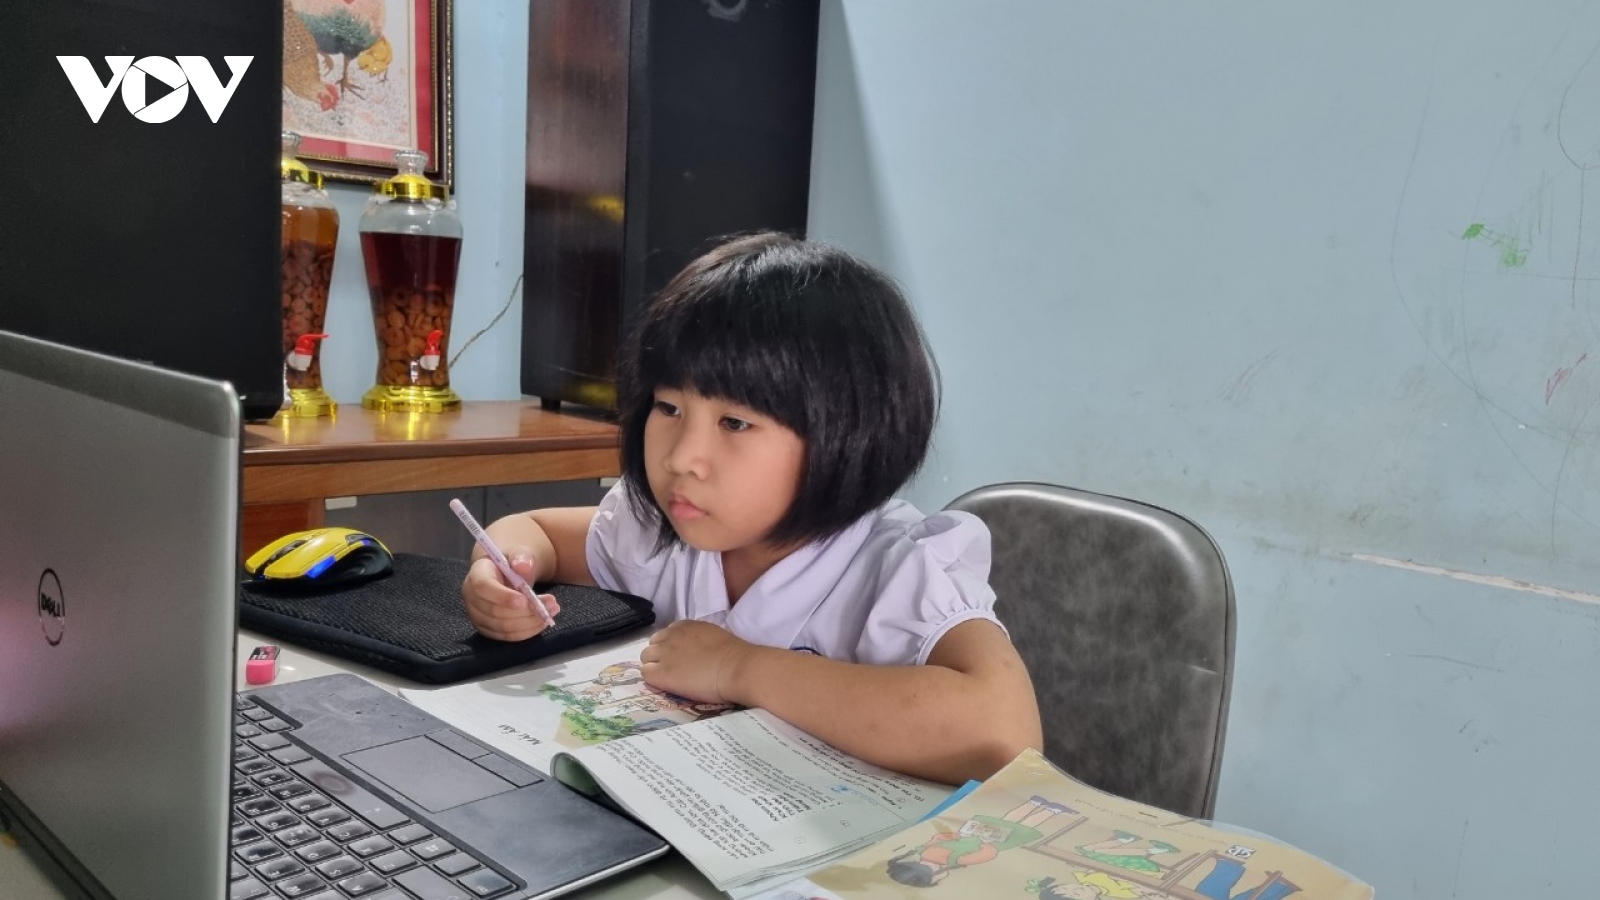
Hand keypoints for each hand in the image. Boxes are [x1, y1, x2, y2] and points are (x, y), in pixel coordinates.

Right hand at [461, 550, 559, 640]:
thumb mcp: (519, 553)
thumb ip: (522, 557)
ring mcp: (478, 616)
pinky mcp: (488, 629)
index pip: (483, 587)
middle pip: (495, 612)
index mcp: (477, 574)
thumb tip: (523, 565)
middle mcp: (472, 597)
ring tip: (551, 611)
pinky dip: (528, 631)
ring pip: (503, 627)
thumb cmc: (513, 562)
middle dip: (526, 611)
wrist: (508, 572)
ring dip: (530, 622)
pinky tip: (542, 621)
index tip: (525, 600)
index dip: (503, 597)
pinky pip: (507, 637)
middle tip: (551, 604)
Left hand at [639, 620, 756, 704]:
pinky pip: (646, 674)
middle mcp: (671, 636)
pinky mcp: (660, 673)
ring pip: (646, 658)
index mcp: (685, 626)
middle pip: (653, 644)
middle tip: (673, 669)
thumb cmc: (734, 654)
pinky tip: (666, 685)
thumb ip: (699, 639)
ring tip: (669, 678)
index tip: (680, 657)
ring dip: (654, 666)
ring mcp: (664, 654)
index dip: (671, 646)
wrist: (735, 668)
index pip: (667, 633)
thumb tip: (698, 649)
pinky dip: (653, 679)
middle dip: (660, 655)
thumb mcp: (713, 636)